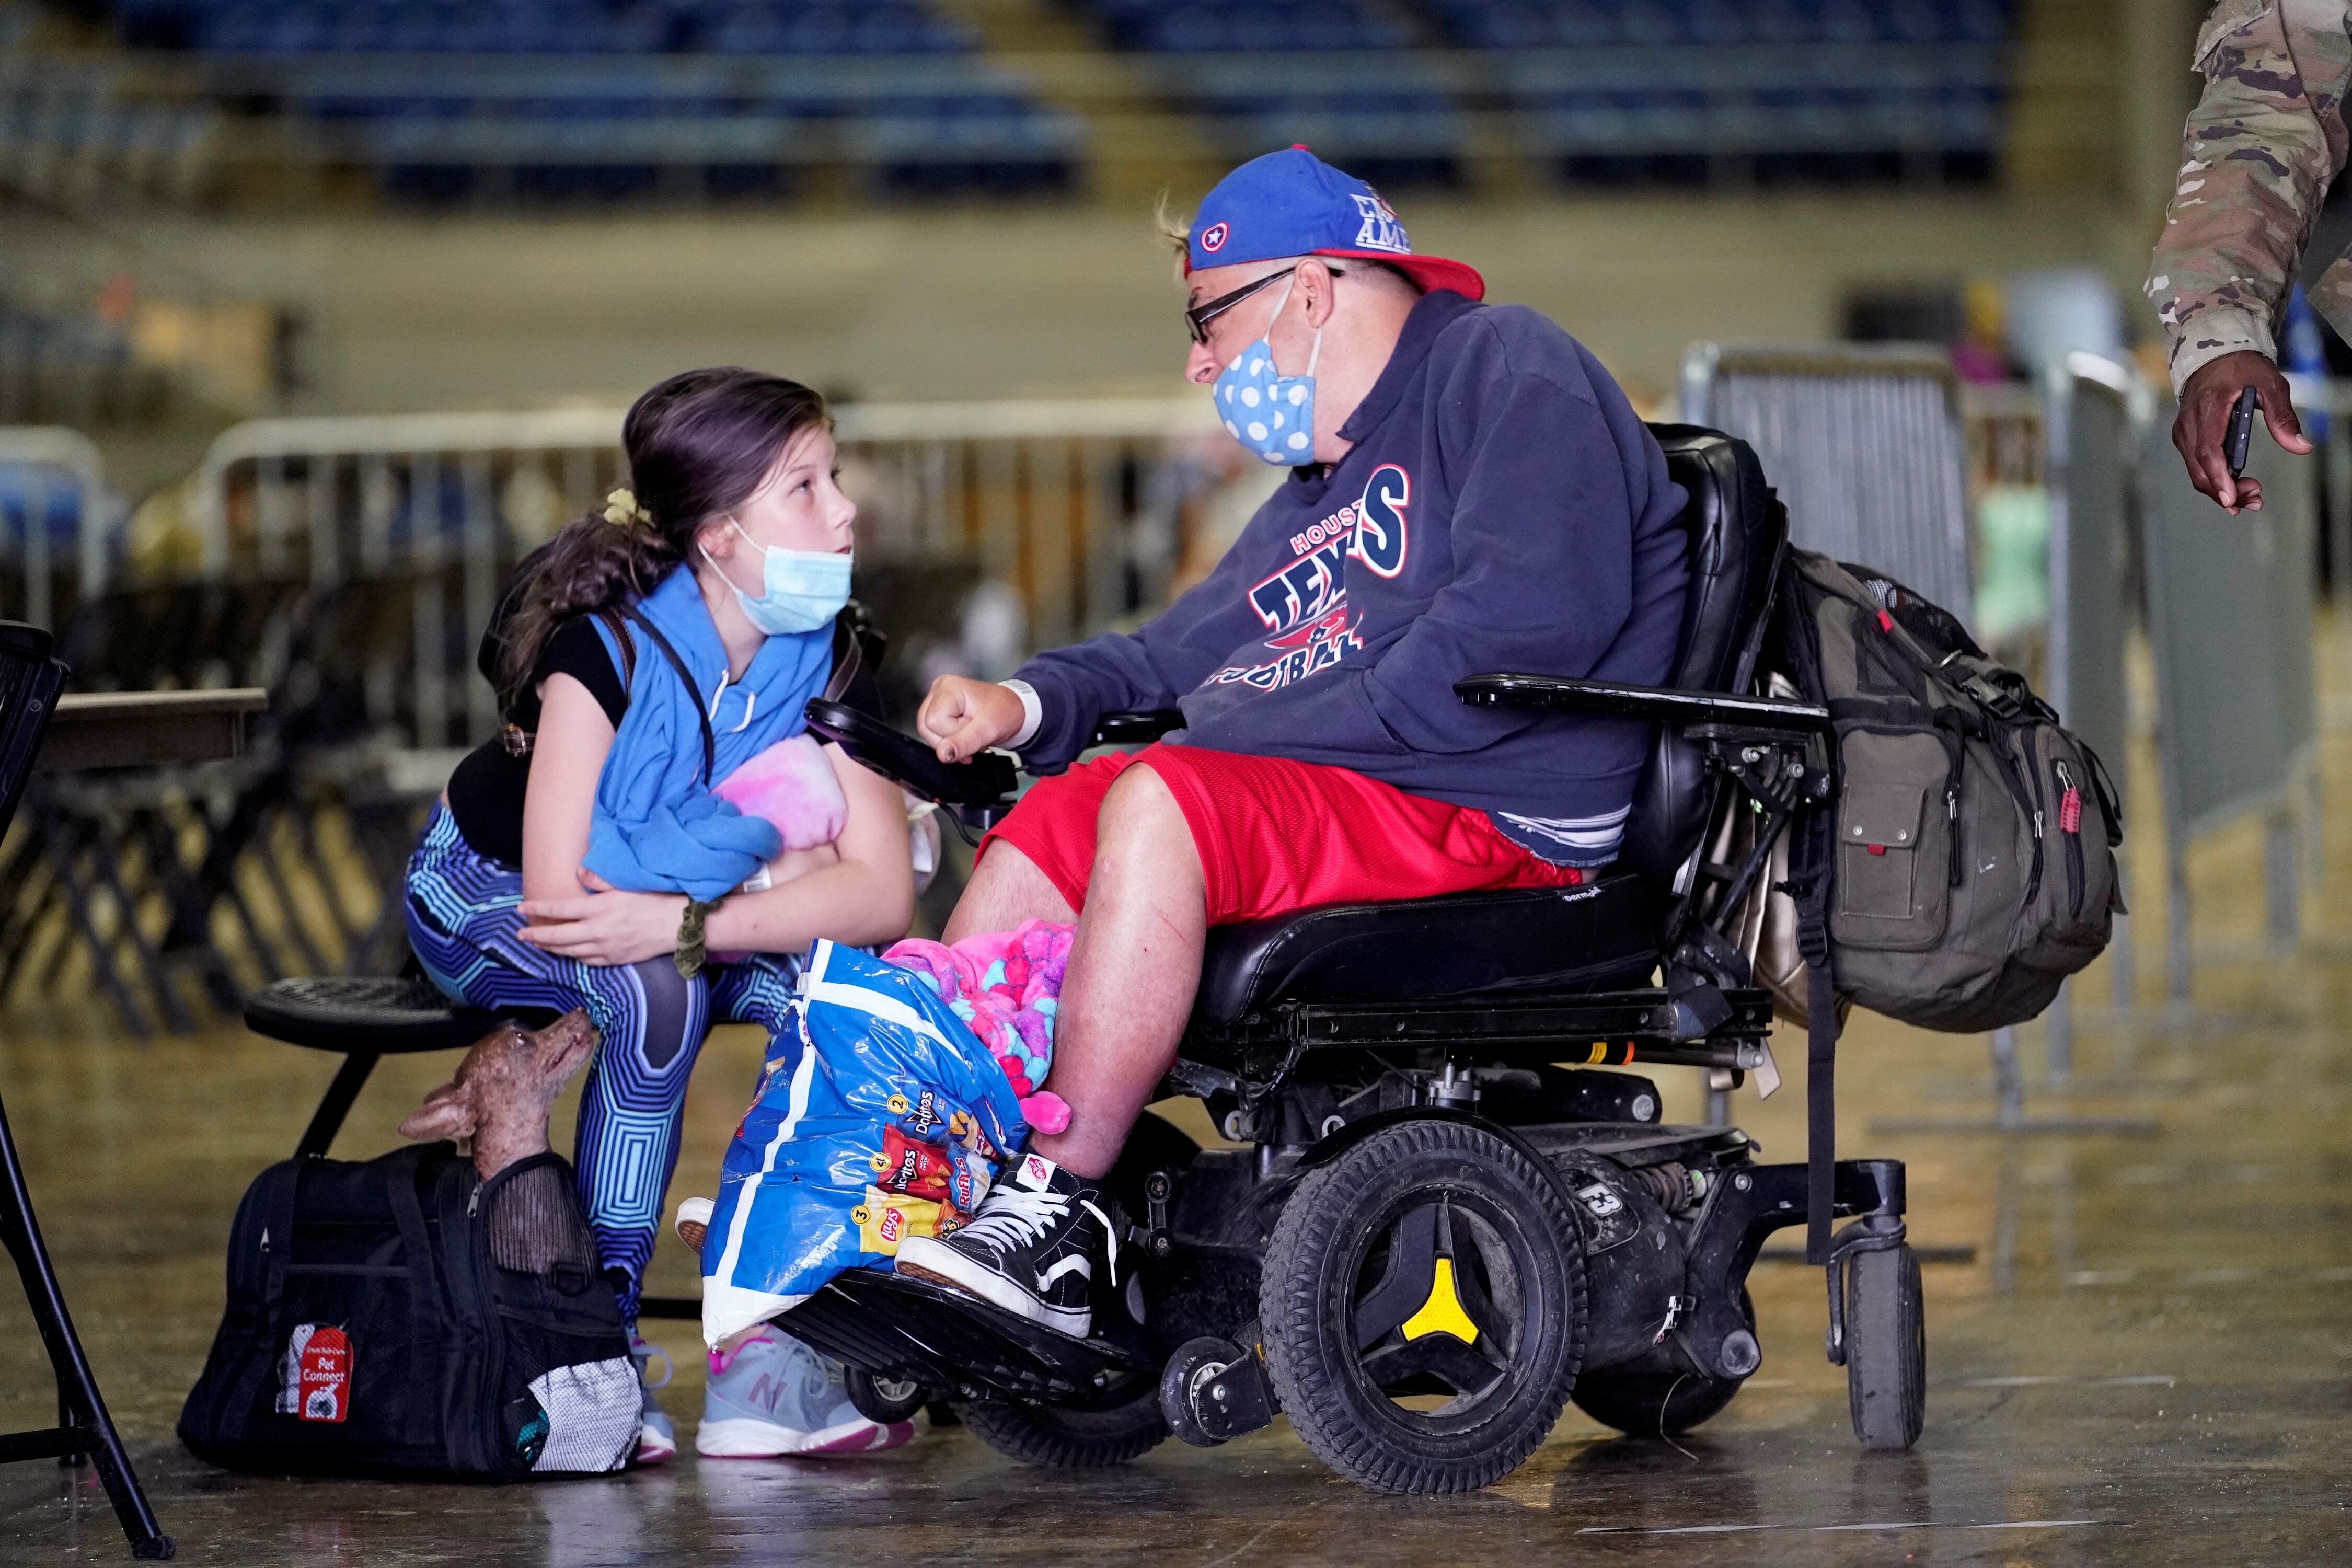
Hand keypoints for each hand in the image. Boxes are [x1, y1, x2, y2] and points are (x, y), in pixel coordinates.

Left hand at [518, 870, 687, 966]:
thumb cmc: (654, 900)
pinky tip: (567, 954)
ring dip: (550, 949)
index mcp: (598, 908)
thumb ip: (599, 879)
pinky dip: (573, 957)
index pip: (559, 910)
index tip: (521, 908)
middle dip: (536, 936)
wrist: (677, 925)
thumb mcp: (626, 883)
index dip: (538, 909)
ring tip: (538, 945)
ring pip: (569, 952)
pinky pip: (587, 961)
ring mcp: (605, 948)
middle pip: (558, 937)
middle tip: (521, 935)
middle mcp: (597, 930)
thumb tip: (579, 874)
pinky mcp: (614, 959)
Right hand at [917, 674, 1025, 763]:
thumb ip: (964, 743)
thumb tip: (942, 754)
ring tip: (970, 735)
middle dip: (951, 739)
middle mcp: (939, 688)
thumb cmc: (1005, 712)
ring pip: (928, 730)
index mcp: (949, 687)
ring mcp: (937, 696)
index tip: (975, 728)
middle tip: (973, 733)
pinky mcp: (939, 705)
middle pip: (926, 726)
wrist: (1014, 708)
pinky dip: (949, 738)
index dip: (954, 733)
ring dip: (951, 741)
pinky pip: (933, 730)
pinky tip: (964, 736)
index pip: (934, 722)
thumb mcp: (988, 730)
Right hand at [2173, 350, 2313, 513]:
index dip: (2219, 477)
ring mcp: (2184, 432)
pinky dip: (2214, 479)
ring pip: (2196, 472)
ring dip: (2220, 489)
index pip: (2209, 450)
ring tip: (2249, 494)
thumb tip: (2300, 446)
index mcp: (2209, 408)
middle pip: (2201, 470)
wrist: (2214, 355)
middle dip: (2225, 491)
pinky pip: (2195, 465)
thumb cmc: (2242, 369)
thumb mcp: (2271, 387)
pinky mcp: (2184, 437)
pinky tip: (2233, 483)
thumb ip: (2283, 418)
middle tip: (2253, 500)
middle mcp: (2189, 423)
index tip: (2231, 497)